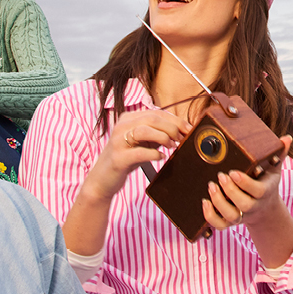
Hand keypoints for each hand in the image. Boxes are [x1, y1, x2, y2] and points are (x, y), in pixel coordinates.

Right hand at [62, 109, 194, 257]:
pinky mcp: (118, 158)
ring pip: (144, 130)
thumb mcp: (142, 143)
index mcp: (128, 119)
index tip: (189, 129)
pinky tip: (161, 157)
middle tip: (183, 139)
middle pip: (152, 119)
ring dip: (163, 137)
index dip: (175, 120)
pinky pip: (139, 152)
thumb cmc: (125, 160)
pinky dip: (154, 154)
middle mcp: (121, 126)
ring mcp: (117, 141)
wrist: (102, 180)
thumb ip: (157, 135)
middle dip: (172, 128)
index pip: (156, 113)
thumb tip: (181, 132)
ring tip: (172, 146)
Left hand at [203, 136, 292, 266]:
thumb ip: (279, 154)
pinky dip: (210, 216)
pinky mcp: (231, 222)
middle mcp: (254, 206)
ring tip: (211, 186)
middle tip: (220, 176)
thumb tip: (286, 138)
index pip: (258, 191)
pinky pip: (220, 225)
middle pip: (244, 205)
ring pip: (231, 216)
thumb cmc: (267, 182)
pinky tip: (204, 202)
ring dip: (219, 202)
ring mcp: (242, 215)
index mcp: (265, 191)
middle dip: (230, 191)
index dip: (245, 183)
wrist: (265, 208)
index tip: (233, 172)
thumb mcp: (274, 168)